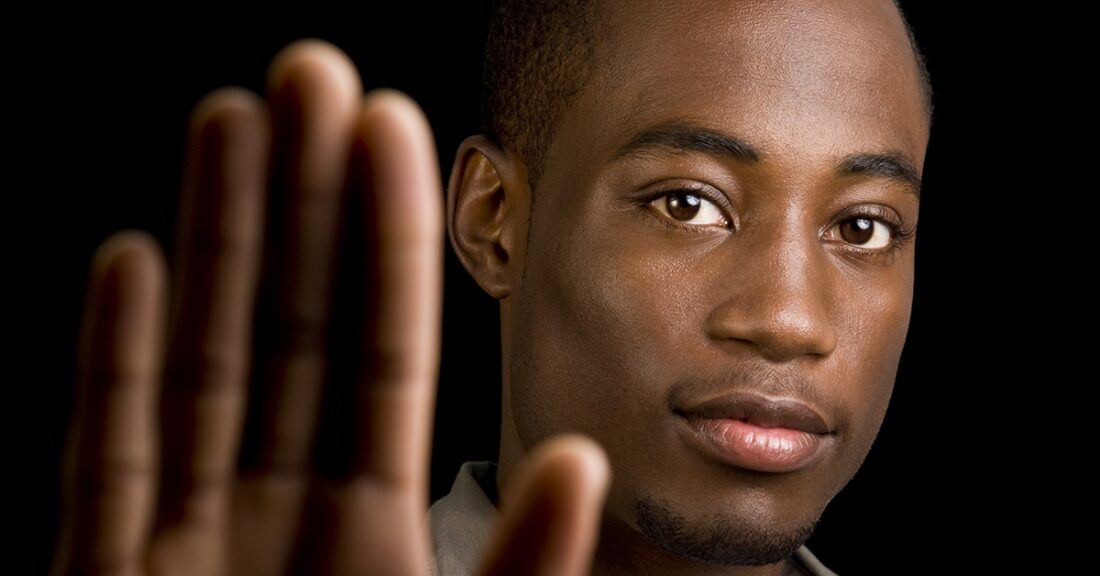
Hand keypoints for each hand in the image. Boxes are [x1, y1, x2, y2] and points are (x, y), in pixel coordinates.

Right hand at [52, 40, 609, 575]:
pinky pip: (109, 458)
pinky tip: (133, 263)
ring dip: (217, 239)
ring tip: (232, 121)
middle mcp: (282, 517)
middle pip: (296, 330)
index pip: (386, 355)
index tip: (391, 128)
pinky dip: (118, 363)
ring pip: (205, 366)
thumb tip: (582, 459)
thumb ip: (523, 560)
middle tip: (312, 78)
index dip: (389, 238)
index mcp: (374, 530)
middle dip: (301, 199)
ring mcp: (191, 540)